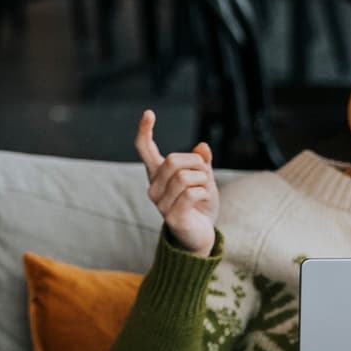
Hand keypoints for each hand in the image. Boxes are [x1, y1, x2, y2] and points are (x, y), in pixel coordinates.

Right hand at [135, 110, 217, 255]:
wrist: (201, 237)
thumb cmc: (200, 206)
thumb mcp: (204, 180)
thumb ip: (201, 163)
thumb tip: (203, 147)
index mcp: (158, 175)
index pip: (145, 149)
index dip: (145, 130)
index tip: (149, 113)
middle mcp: (153, 187)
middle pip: (172, 160)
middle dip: (196, 163)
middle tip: (205, 174)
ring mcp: (160, 203)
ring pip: (184, 177)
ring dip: (203, 180)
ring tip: (205, 190)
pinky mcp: (171, 216)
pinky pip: (192, 194)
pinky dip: (205, 193)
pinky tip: (205, 200)